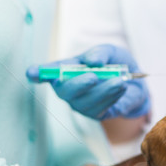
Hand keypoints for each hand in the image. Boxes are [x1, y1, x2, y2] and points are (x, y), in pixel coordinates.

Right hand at [27, 45, 149, 120]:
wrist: (134, 82)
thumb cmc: (114, 64)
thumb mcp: (109, 51)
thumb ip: (100, 53)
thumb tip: (93, 61)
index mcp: (66, 70)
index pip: (48, 73)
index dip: (39, 73)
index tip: (31, 73)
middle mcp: (69, 89)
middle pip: (64, 92)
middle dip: (78, 84)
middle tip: (93, 76)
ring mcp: (80, 104)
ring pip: (85, 102)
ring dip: (103, 90)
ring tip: (120, 80)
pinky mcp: (95, 114)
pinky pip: (100, 109)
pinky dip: (112, 97)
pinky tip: (121, 87)